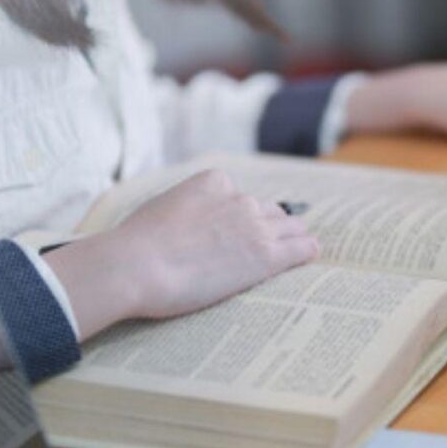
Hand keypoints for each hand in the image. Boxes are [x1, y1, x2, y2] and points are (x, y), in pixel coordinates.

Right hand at [44, 170, 317, 338]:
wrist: (136, 265)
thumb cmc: (135, 244)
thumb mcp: (161, 209)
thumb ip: (184, 210)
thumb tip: (181, 225)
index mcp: (214, 182)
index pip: (239, 196)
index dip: (237, 217)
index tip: (232, 233)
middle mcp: (240, 199)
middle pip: (269, 211)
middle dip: (267, 226)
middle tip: (265, 244)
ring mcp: (256, 226)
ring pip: (290, 227)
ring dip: (291, 237)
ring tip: (296, 248)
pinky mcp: (266, 256)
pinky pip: (302, 248)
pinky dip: (307, 250)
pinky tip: (311, 254)